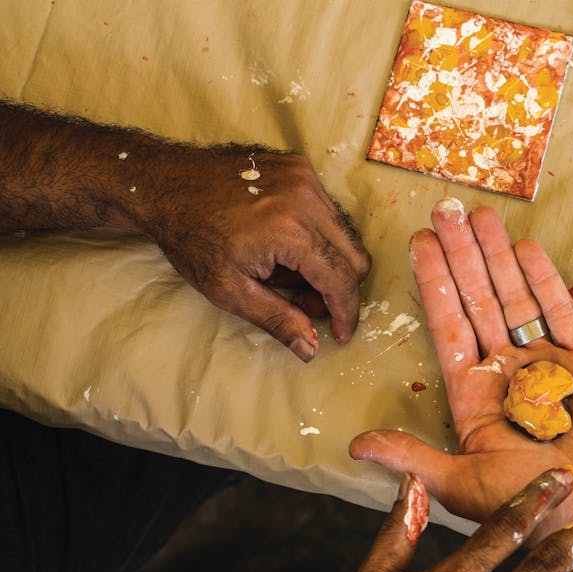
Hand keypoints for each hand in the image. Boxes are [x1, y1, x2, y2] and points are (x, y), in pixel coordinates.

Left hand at [136, 147, 370, 360]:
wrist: (162, 183)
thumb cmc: (191, 238)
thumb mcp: (229, 290)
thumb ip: (277, 320)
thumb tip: (311, 348)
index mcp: (291, 230)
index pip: (342, 279)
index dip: (346, 312)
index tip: (340, 333)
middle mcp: (306, 198)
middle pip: (356, 256)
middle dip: (338, 289)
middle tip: (305, 304)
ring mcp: (304, 178)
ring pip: (346, 235)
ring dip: (328, 263)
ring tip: (287, 273)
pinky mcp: (299, 167)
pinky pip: (329, 211)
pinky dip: (317, 236)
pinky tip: (283, 245)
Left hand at [350, 199, 572, 533]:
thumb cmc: (530, 509)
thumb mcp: (462, 483)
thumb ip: (414, 459)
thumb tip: (356, 446)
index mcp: (475, 399)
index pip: (449, 329)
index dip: (434, 285)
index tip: (418, 244)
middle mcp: (508, 374)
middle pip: (479, 302)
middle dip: (462, 256)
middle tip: (445, 211)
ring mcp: (548, 365)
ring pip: (516, 299)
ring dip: (496, 258)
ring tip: (478, 215)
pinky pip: (562, 313)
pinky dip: (544, 280)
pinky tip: (524, 247)